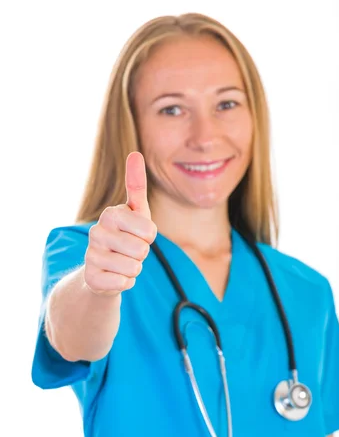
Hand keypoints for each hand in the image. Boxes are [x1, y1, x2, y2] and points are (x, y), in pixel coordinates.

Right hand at [84, 152, 156, 296]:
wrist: (103, 269)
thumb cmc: (125, 236)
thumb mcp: (136, 212)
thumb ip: (136, 185)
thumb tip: (135, 153)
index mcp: (111, 213)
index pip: (149, 230)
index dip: (149, 236)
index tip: (138, 234)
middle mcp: (96, 232)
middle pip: (142, 250)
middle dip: (141, 255)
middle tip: (129, 251)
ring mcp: (91, 255)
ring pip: (133, 268)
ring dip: (133, 269)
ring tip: (121, 262)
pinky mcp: (91, 277)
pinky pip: (124, 283)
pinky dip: (125, 283)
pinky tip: (114, 276)